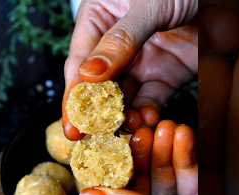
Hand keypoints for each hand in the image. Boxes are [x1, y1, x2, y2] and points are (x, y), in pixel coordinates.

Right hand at [62, 0, 197, 138]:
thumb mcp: (148, 4)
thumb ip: (120, 40)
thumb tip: (88, 75)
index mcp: (99, 19)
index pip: (80, 63)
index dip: (74, 95)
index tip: (73, 125)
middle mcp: (116, 44)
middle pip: (98, 85)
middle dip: (96, 112)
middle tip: (94, 137)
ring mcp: (140, 61)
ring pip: (123, 97)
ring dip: (122, 116)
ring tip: (126, 127)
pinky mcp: (165, 74)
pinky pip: (151, 99)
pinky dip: (147, 112)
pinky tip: (146, 118)